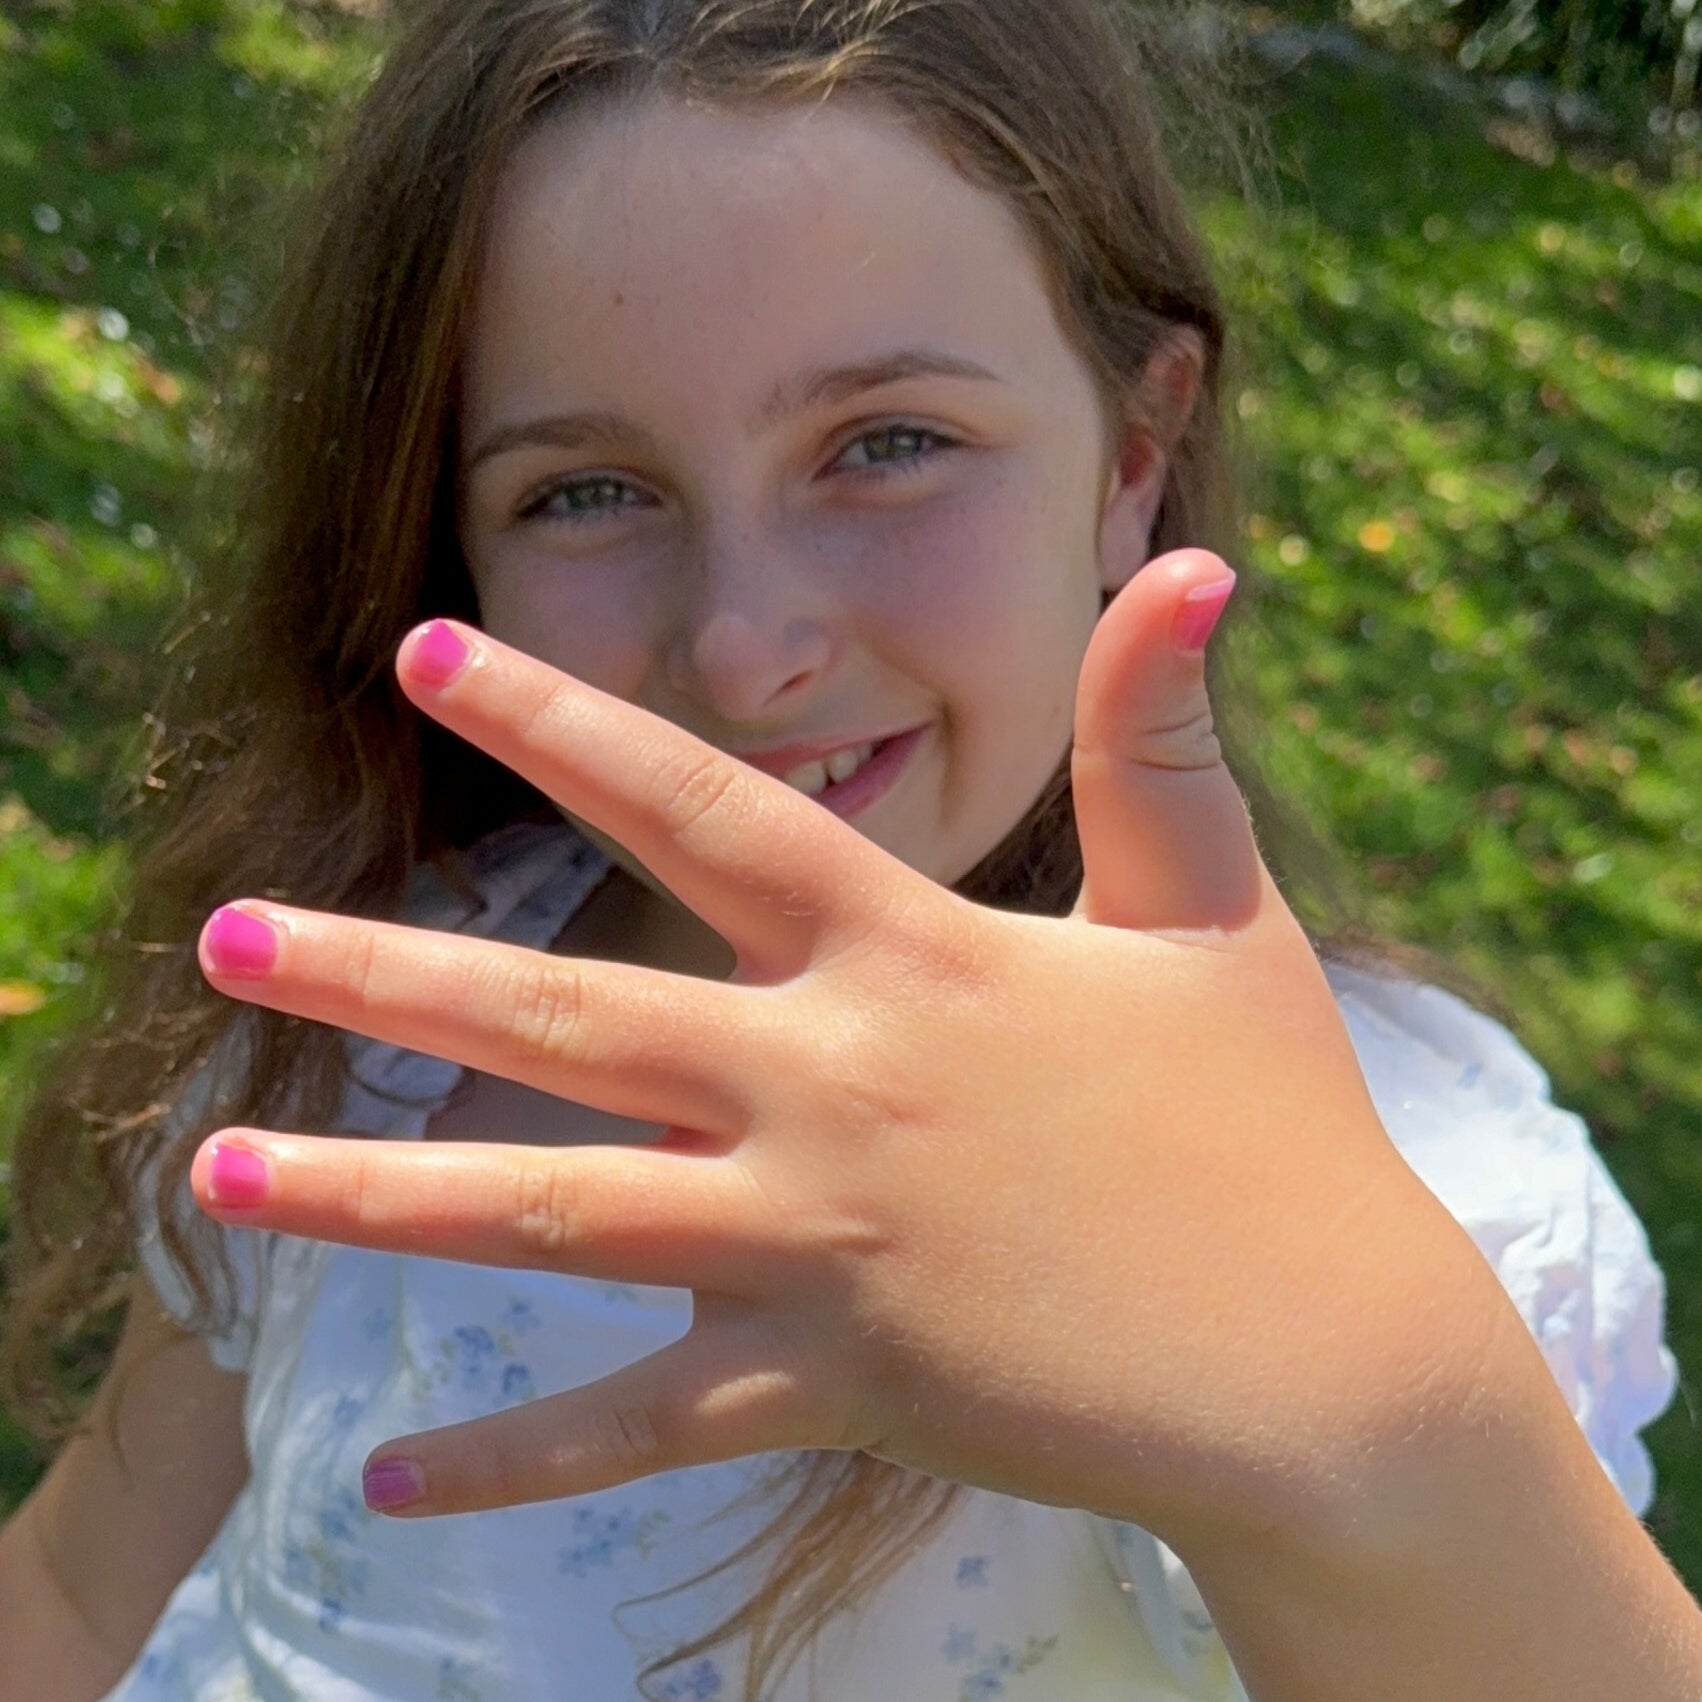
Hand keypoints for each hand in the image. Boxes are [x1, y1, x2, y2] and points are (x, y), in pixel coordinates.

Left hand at [192, 548, 1503, 1556]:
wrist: (1325, 1366)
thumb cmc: (1273, 1126)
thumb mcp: (1215, 914)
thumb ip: (1161, 739)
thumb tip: (1196, 563)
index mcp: (910, 958)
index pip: (699, 808)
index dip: (556, 721)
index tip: (417, 651)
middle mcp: (831, 1088)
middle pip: (565, 1015)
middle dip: (385, 965)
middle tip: (223, 926)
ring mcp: (819, 1245)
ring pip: (552, 1214)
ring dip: (377, 1190)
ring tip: (222, 1165)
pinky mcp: (832, 1382)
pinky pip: (639, 1425)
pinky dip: (515, 1459)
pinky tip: (388, 1478)